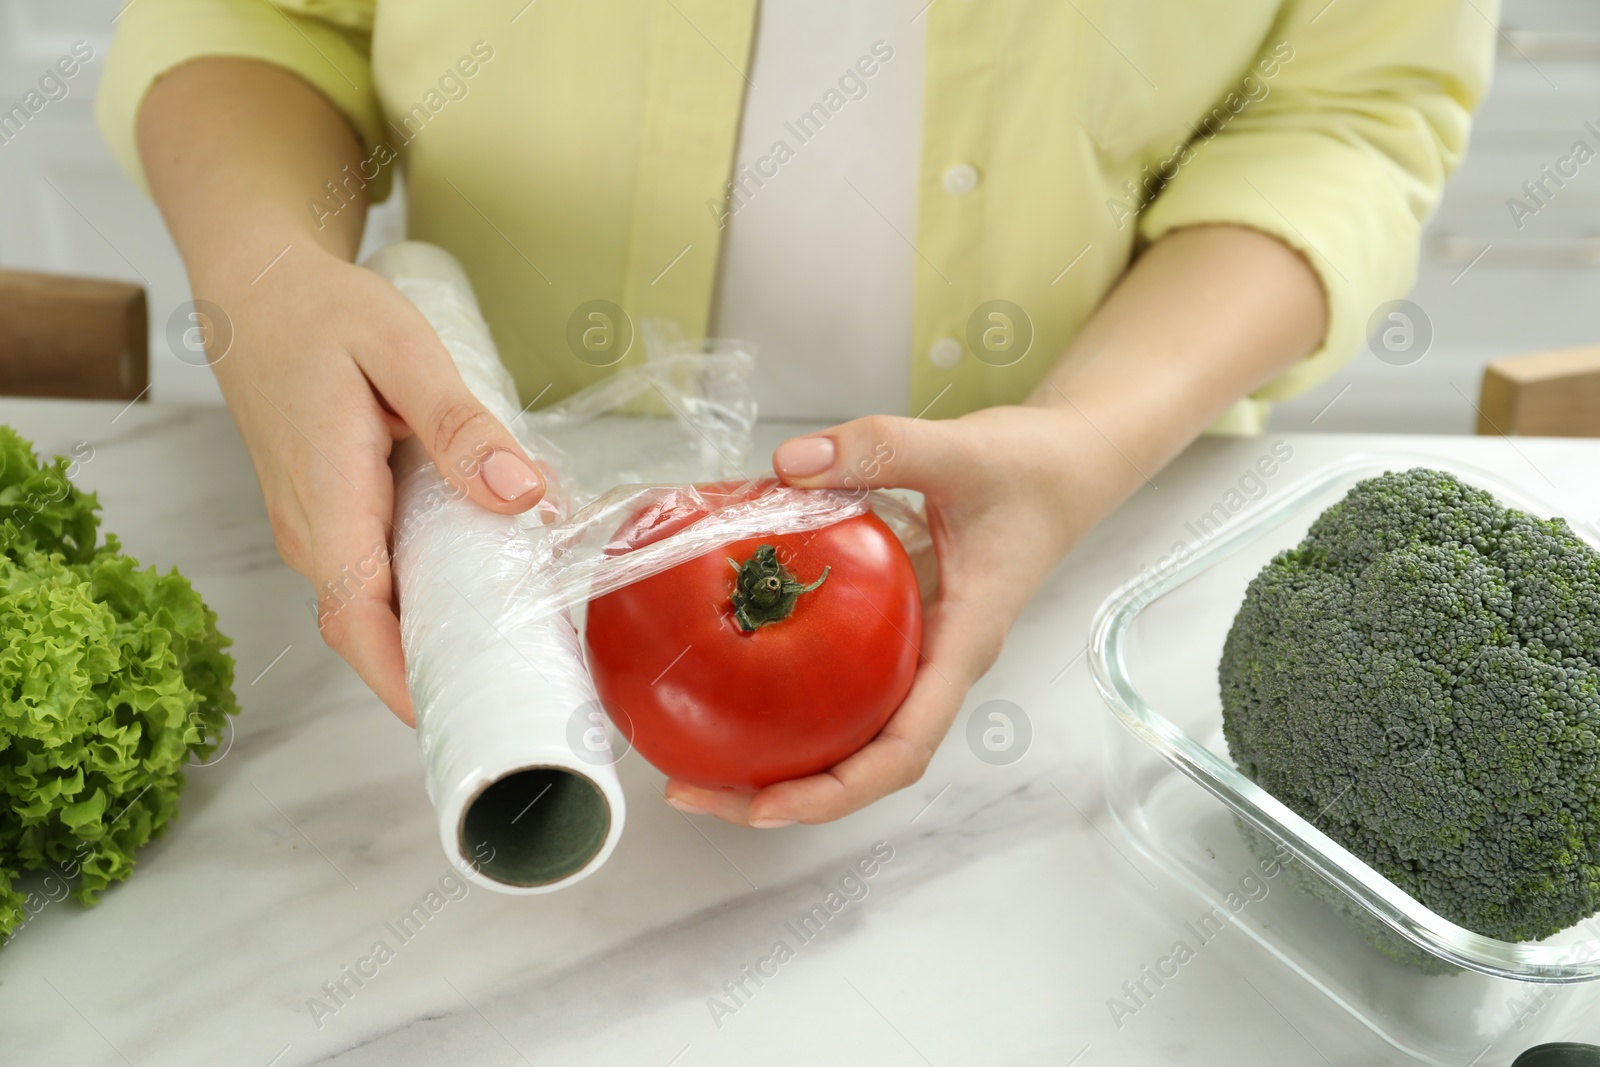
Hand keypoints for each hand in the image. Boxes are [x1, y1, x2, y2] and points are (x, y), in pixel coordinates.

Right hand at [205, 247, 545, 723]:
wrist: (255, 287)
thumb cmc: (322, 313)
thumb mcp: (401, 349)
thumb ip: (459, 423)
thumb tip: (517, 493)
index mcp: (327, 497)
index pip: (356, 617)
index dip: (402, 679)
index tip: (459, 715)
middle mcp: (311, 529)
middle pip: (367, 630)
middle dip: (434, 673)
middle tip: (521, 694)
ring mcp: (314, 528)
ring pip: (371, 607)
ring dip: (431, 637)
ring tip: (517, 652)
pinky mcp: (327, 518)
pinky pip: (371, 578)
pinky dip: (420, 598)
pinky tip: (481, 591)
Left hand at [663, 405, 1099, 825]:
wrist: (1070, 464)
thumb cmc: (1034, 471)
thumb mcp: (962, 451)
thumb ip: (880, 448)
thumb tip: (790, 465)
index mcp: (961, 645)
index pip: (904, 748)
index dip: (838, 790)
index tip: (769, 806)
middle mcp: (937, 664)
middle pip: (865, 762)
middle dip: (783, 792)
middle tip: (695, 790)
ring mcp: (917, 651)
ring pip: (852, 732)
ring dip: (782, 758)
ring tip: (700, 764)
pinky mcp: (899, 627)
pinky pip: (845, 683)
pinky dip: (791, 698)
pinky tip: (735, 681)